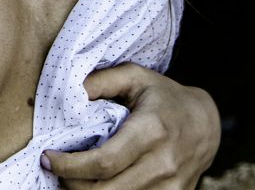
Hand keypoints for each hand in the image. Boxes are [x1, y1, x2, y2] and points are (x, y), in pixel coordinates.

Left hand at [41, 63, 220, 188]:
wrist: (206, 124)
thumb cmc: (164, 96)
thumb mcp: (135, 76)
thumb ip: (102, 81)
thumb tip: (70, 94)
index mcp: (151, 131)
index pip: (104, 161)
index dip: (71, 165)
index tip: (48, 158)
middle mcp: (163, 164)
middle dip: (72, 184)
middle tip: (54, 169)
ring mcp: (170, 188)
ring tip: (71, 176)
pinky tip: (95, 183)